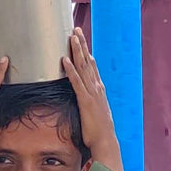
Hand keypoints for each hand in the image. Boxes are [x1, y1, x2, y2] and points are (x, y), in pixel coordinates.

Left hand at [62, 28, 123, 170]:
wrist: (106, 141)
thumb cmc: (98, 129)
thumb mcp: (94, 111)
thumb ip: (89, 101)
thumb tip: (83, 97)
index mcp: (98, 88)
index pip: (91, 64)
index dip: (85, 50)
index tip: (80, 37)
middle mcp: (96, 87)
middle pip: (87, 61)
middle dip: (81, 44)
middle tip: (75, 29)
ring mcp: (92, 93)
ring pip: (83, 67)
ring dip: (77, 51)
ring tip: (71, 37)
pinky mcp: (86, 101)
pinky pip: (76, 82)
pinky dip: (71, 70)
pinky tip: (65, 60)